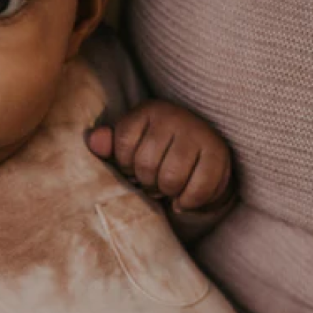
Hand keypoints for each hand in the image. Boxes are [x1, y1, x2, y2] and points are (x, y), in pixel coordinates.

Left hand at [87, 101, 232, 212]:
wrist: (199, 152)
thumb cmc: (155, 150)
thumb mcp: (128, 145)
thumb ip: (108, 144)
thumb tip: (94, 141)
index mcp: (147, 111)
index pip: (122, 145)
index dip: (125, 165)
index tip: (133, 165)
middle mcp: (174, 116)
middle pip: (146, 165)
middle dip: (147, 182)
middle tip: (154, 181)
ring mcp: (198, 133)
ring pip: (170, 179)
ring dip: (167, 192)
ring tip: (168, 187)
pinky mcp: (218, 153)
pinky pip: (198, 190)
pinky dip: (188, 202)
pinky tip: (183, 198)